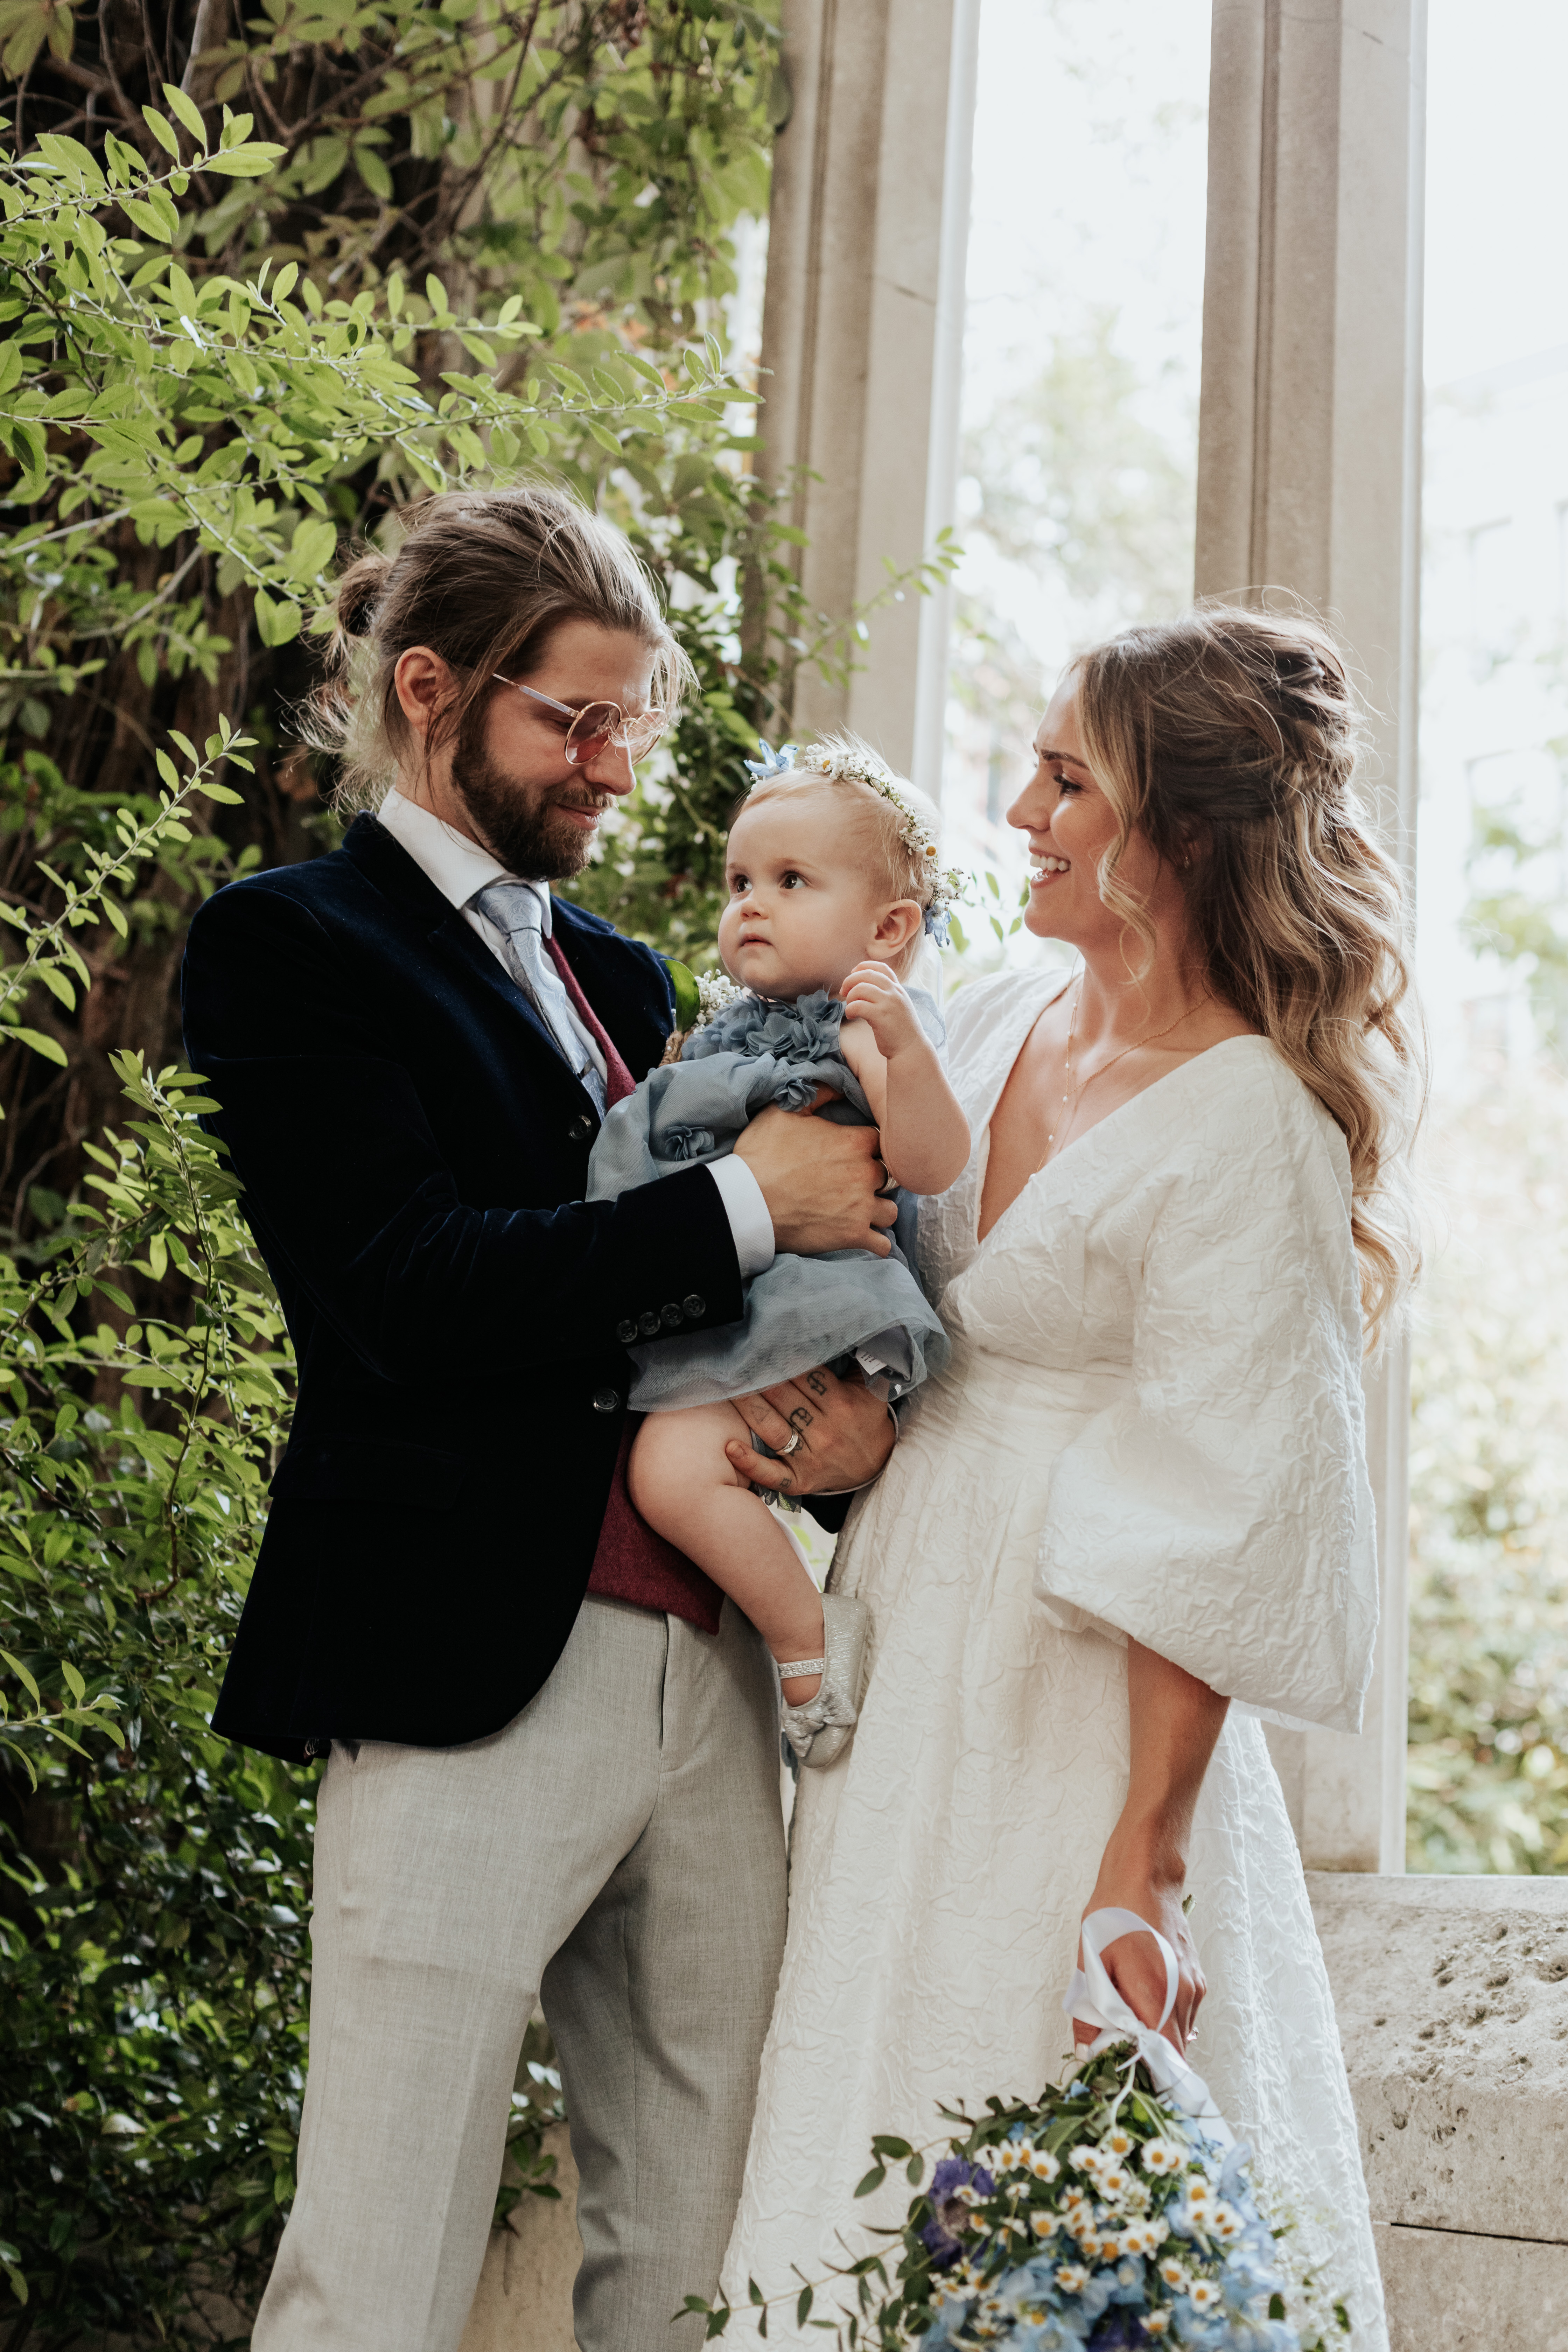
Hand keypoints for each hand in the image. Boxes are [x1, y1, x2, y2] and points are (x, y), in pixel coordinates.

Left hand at [724, 1361, 896, 1497]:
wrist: (877, 1466)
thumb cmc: (866, 1421)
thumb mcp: (870, 1390)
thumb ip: (856, 1363)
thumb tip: (839, 1333)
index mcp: (842, 1403)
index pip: (806, 1376)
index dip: (782, 1360)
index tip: (761, 1346)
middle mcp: (826, 1430)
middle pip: (784, 1398)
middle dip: (759, 1379)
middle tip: (736, 1362)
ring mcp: (812, 1457)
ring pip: (773, 1428)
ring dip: (748, 1408)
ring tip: (728, 1389)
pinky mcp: (801, 1479)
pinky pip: (773, 1474)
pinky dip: (751, 1463)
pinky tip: (730, 1447)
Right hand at [734, 1087, 896, 1257]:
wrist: (747, 1202)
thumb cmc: (761, 1156)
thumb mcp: (782, 1112)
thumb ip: (816, 1094)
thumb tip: (837, 1084)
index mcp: (853, 1141)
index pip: (880, 1140)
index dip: (868, 1147)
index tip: (854, 1153)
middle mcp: (865, 1173)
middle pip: (888, 1175)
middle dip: (873, 1178)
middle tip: (853, 1182)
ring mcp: (862, 1207)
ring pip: (891, 1209)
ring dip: (878, 1209)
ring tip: (860, 1209)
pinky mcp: (853, 1235)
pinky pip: (883, 1245)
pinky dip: (876, 1241)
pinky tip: (864, 1235)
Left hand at [840, 961, 923, 1057]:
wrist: (911, 1049)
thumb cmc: (900, 1030)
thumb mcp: (897, 1006)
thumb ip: (886, 994)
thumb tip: (862, 987)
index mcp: (898, 988)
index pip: (881, 967)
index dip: (863, 966)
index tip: (853, 974)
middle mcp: (894, 992)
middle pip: (866, 975)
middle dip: (850, 981)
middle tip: (844, 992)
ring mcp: (888, 1003)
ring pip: (860, 988)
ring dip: (850, 997)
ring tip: (850, 1007)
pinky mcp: (881, 1016)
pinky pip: (858, 1005)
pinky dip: (850, 1009)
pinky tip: (851, 1016)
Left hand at [1072, 1848, 1204, 2058]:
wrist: (1145, 1877)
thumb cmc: (1114, 1917)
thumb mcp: (1091, 1965)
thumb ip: (1090, 2015)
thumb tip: (1087, 2054)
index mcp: (1159, 1997)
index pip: (1168, 2060)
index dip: (1150, 2077)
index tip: (1128, 2080)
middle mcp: (1185, 1997)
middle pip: (1175, 2052)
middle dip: (1148, 2058)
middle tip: (1118, 2052)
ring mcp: (1195, 1988)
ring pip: (1180, 2034)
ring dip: (1156, 2037)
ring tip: (1125, 2022)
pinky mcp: (1196, 1979)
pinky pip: (1183, 2015)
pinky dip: (1164, 2019)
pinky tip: (1141, 2001)